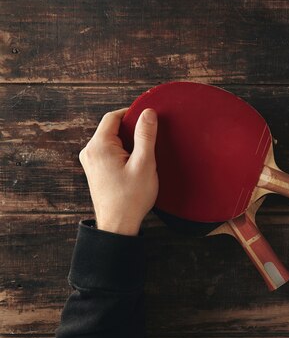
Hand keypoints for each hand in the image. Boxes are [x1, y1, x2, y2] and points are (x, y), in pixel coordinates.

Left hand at [79, 108, 158, 235]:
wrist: (118, 224)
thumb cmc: (131, 198)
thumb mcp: (144, 164)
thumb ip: (145, 136)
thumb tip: (148, 113)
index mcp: (99, 146)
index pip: (113, 117)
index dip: (131, 113)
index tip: (148, 118)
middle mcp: (90, 151)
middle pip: (111, 128)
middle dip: (131, 130)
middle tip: (150, 139)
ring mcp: (90, 161)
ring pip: (111, 141)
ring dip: (128, 143)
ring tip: (144, 155)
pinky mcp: (95, 170)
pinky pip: (109, 152)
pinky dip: (123, 152)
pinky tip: (135, 164)